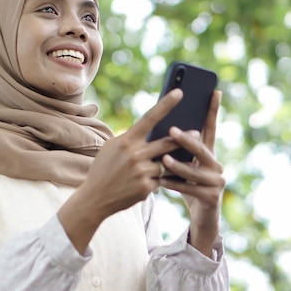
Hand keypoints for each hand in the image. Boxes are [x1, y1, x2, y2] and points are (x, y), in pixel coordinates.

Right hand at [58, 88, 184, 252]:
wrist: (94, 198)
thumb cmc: (103, 169)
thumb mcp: (112, 148)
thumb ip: (131, 139)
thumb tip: (149, 130)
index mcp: (126, 140)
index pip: (150, 117)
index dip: (166, 104)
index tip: (179, 92)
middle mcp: (135, 154)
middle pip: (167, 142)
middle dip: (184, 138)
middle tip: (196, 132)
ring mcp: (142, 172)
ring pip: (165, 164)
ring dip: (166, 166)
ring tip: (163, 166)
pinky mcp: (146, 188)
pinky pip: (160, 181)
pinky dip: (156, 181)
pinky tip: (142, 184)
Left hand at [158, 91, 224, 256]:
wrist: (201, 216)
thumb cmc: (187, 185)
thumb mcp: (182, 165)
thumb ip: (177, 149)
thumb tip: (161, 126)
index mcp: (209, 153)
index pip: (211, 128)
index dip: (213, 110)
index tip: (214, 91)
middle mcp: (216, 165)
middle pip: (202, 148)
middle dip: (186, 139)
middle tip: (171, 130)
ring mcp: (216, 181)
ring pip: (194, 171)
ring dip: (178, 165)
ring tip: (163, 159)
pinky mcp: (211, 197)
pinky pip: (190, 189)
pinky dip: (174, 184)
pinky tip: (161, 181)